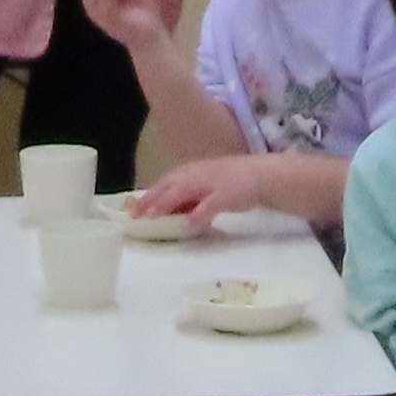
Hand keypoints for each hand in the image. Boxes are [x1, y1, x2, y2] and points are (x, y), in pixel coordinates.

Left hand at [130, 153, 265, 221]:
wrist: (262, 175)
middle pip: (170, 185)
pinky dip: (200, 213)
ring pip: (185, 191)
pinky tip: (189, 224)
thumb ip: (188, 198)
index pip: (165, 182)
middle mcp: (198, 174)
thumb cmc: (232, 182)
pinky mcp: (227, 194)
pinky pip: (211, 204)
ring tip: (153, 217)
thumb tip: (169, 212)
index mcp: (192, 172)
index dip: (149, 194)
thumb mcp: (205, 186)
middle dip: (151, 199)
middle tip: (136, 215)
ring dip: (167, 203)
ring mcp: (212, 183)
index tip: (133, 209)